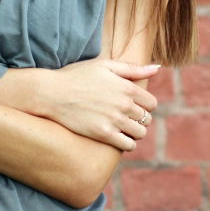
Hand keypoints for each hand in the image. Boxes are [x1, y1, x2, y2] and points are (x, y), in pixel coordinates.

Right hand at [43, 59, 159, 151]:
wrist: (52, 93)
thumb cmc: (77, 76)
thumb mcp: (105, 65)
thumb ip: (132, 68)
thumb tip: (157, 68)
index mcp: (127, 87)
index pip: (151, 103)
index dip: (144, 104)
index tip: (133, 104)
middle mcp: (124, 104)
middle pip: (146, 118)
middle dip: (139, 117)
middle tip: (125, 115)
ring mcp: (114, 121)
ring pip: (140, 133)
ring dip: (134, 131)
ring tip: (122, 127)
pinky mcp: (104, 134)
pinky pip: (128, 145)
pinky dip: (127, 143)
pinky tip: (117, 136)